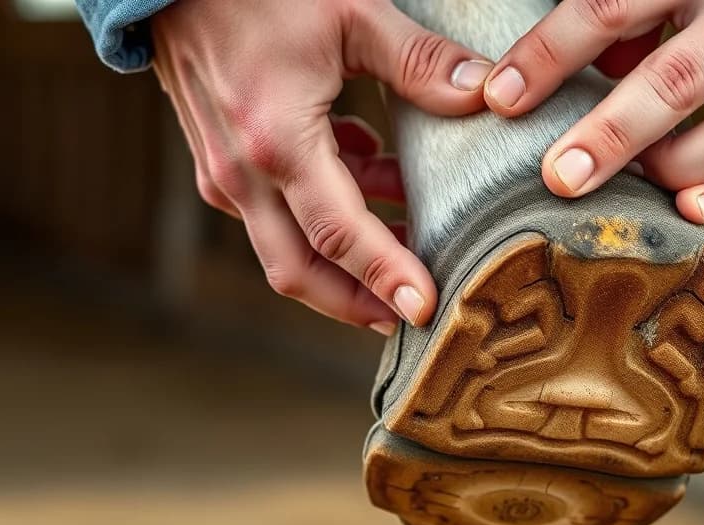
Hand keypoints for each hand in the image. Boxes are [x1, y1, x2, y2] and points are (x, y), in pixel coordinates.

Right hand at [152, 0, 494, 332]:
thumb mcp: (350, 15)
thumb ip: (419, 62)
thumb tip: (482, 97)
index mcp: (276, 144)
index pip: (339, 236)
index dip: (384, 277)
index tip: (425, 309)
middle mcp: (242, 173)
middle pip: (301, 270)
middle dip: (357, 302)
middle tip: (411, 315)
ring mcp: (224, 173)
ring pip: (286, 247)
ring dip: (346, 255)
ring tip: (411, 239)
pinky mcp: (221, 163)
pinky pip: (274, 212)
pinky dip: (324, 212)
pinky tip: (370, 174)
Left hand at [483, 0, 703, 222]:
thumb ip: (641, 3)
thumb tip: (595, 54)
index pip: (610, 6)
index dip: (551, 52)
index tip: (500, 96)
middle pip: (671, 81)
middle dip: (610, 135)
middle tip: (557, 176)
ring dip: (669, 169)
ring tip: (623, 187)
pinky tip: (690, 211)